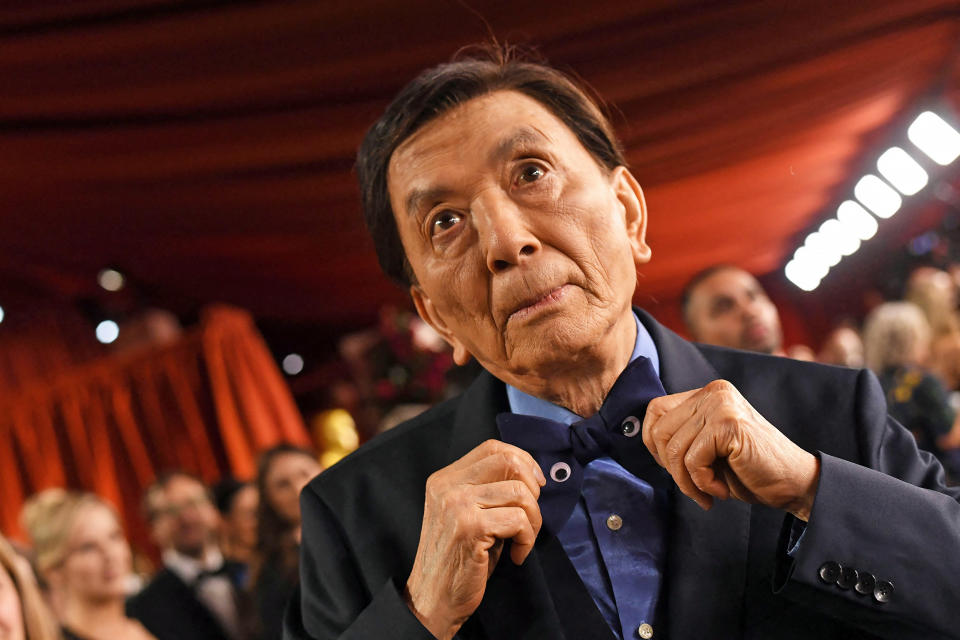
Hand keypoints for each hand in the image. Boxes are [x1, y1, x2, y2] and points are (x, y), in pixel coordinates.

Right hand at [405, 439, 545, 639]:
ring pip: (520, 492)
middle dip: (533, 488)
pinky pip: (518, 520)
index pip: (492, 448)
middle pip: (508, 461)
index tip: (536, 484)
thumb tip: (532, 475)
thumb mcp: (468, 514)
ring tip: (523, 540)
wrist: (433, 599)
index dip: (523, 460)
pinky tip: (517, 555)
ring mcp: (456, 505)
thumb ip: (488, 490)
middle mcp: (447, 486)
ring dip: (533, 520)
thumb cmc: (459, 559)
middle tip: (531, 516)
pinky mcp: (469, 527)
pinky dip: (527, 540)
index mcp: (445, 478)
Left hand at [642, 380, 819, 520]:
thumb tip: (646, 440)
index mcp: (707, 393)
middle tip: (694, 487)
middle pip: (659, 430)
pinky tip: (722, 489)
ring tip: (710, 492)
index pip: (654, 410)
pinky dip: (702, 483)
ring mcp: (722, 405)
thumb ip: (682, 435)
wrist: (795, 483)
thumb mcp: (707, 447)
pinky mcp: (729, 425)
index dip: (653, 444)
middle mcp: (714, 392)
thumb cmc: (749, 470)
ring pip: (673, 448)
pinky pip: (692, 459)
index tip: (674, 469)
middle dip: (670, 468)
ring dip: (687, 481)